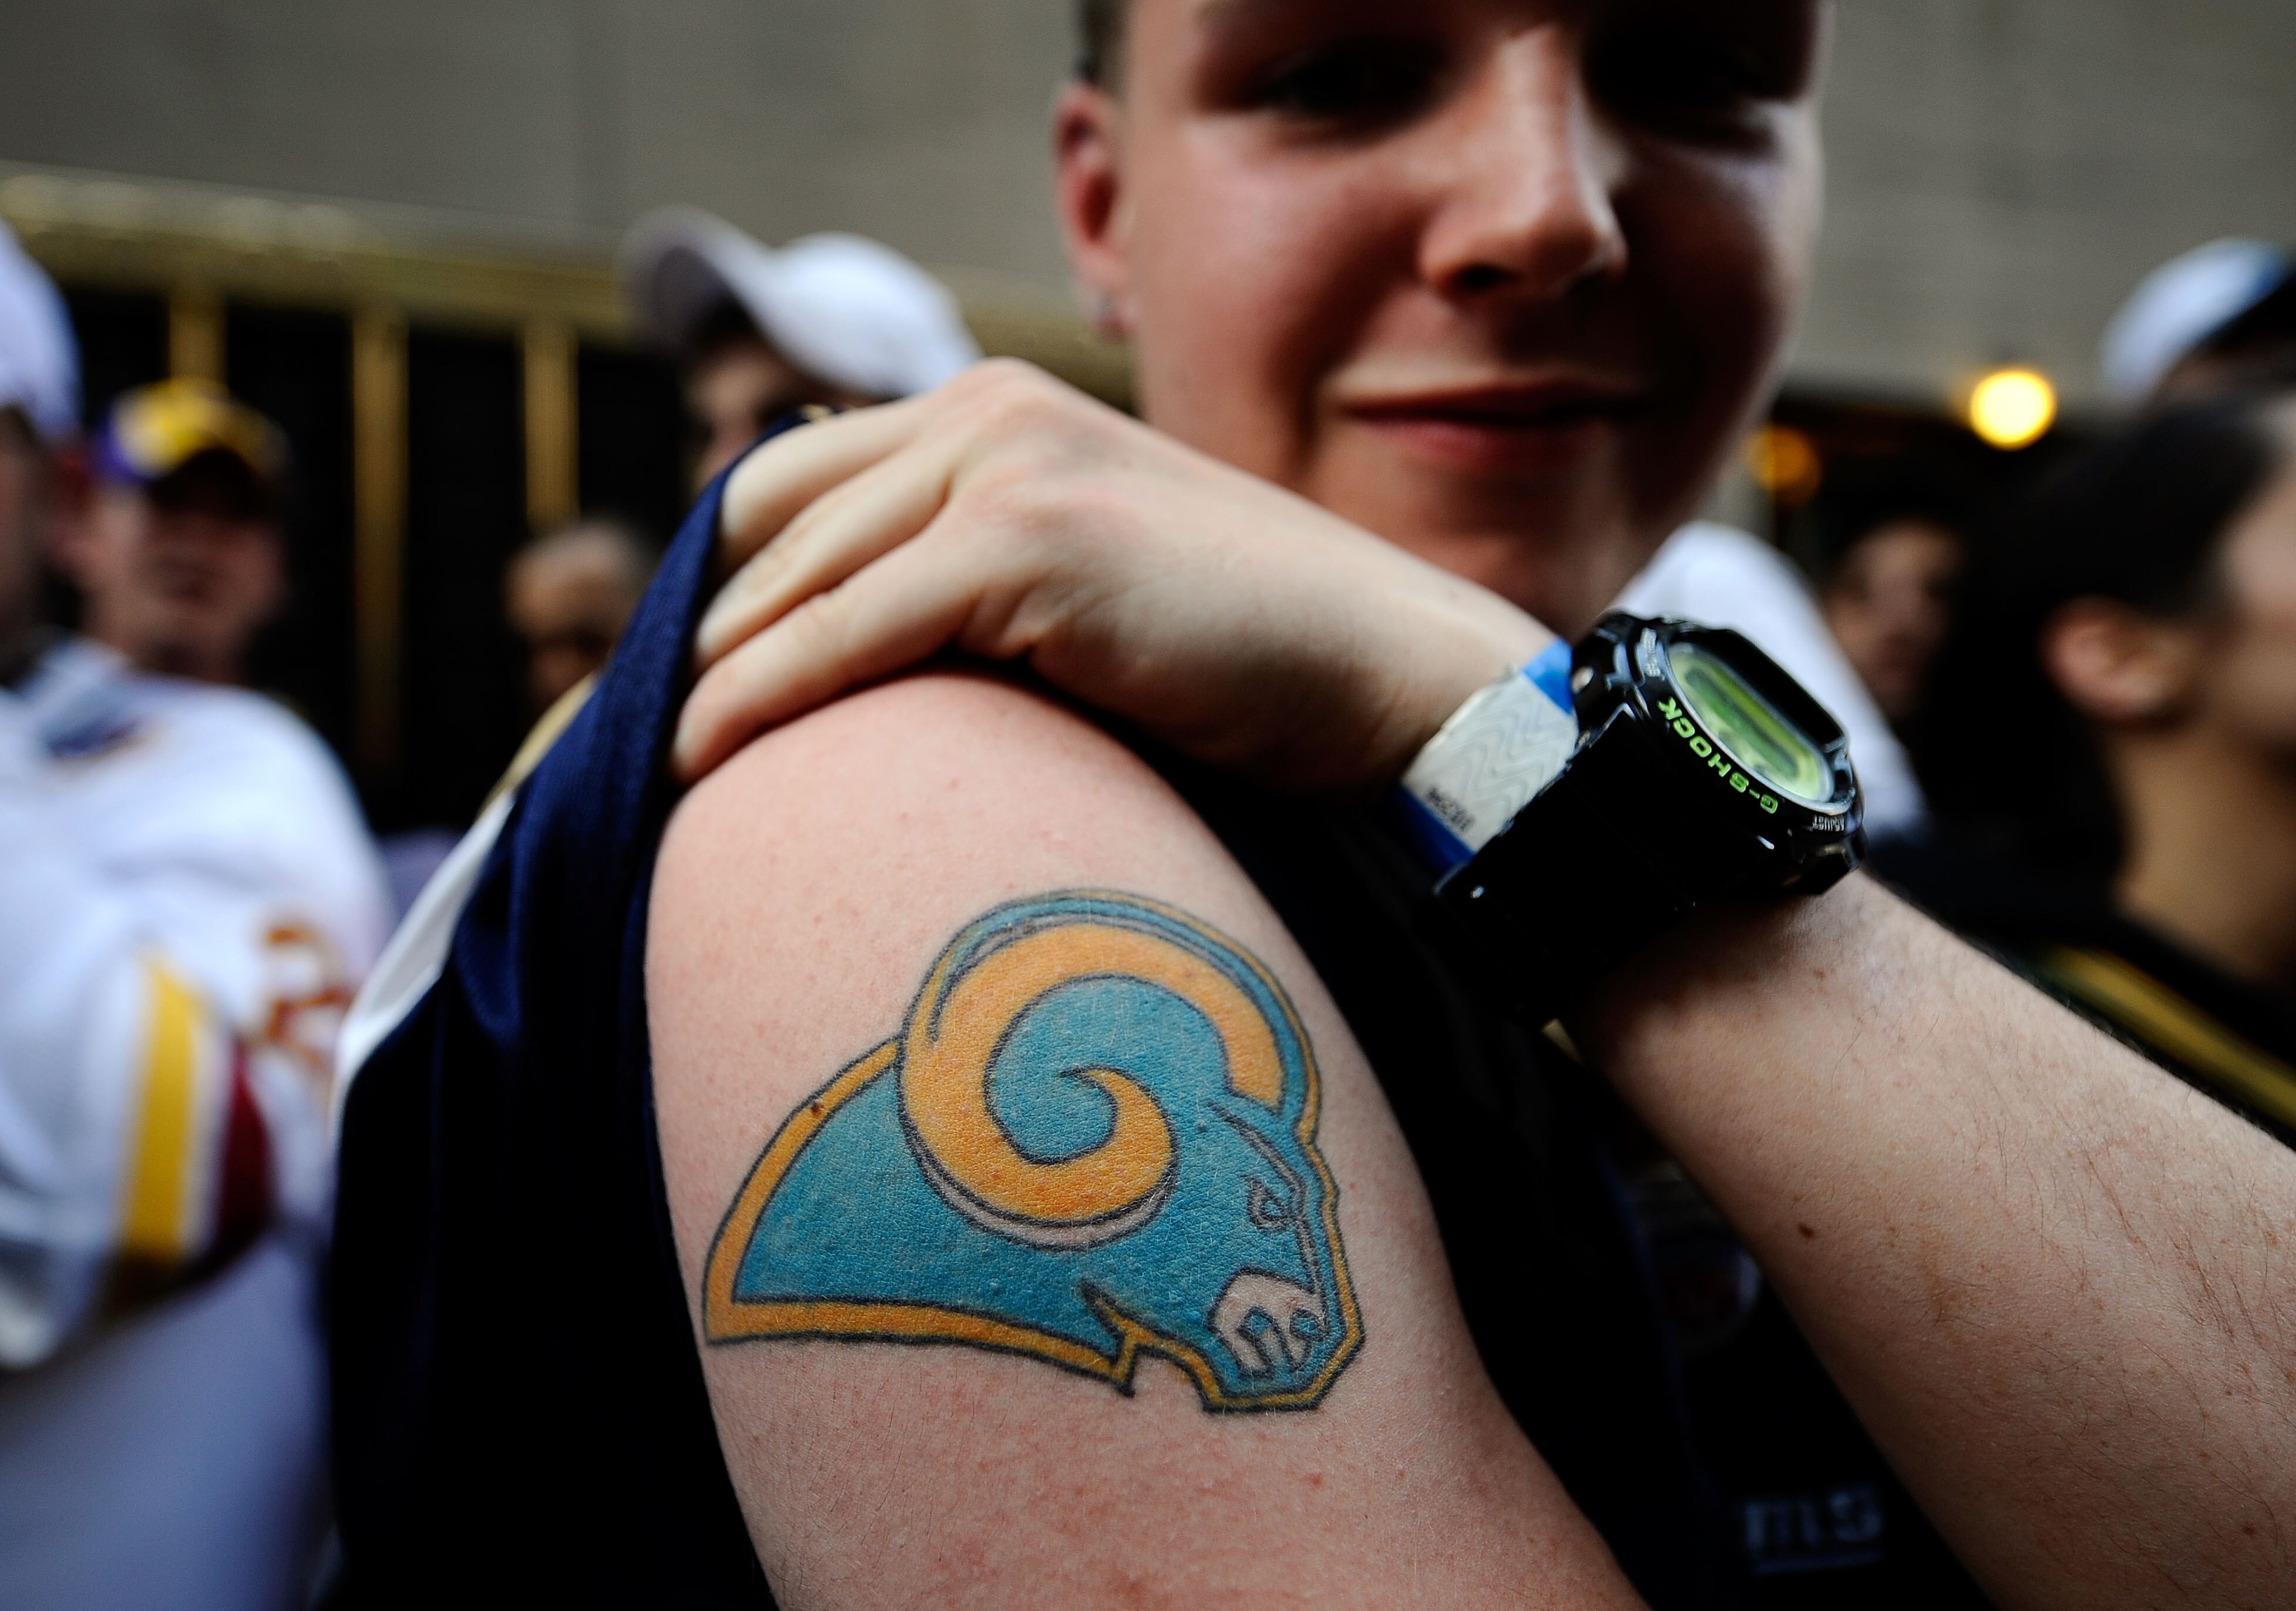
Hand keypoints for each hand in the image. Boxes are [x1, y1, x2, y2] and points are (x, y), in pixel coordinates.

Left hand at [675, 361, 1554, 789]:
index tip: (652, 690)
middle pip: (763, 514)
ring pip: (792, 572)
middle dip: (681, 629)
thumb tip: (851, 675)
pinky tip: (699, 759)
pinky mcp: (1031, 538)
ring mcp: (1008, 464)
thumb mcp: (1081, 607)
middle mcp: (987, 414)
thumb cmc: (1242, 671)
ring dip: (705, 674)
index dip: (713, 586)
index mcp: (995, 415)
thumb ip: (975, 601)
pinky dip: (762, 693)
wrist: (1386, 678)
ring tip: (632, 771)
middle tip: (606, 740)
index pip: (793, 484)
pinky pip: (845, 625)